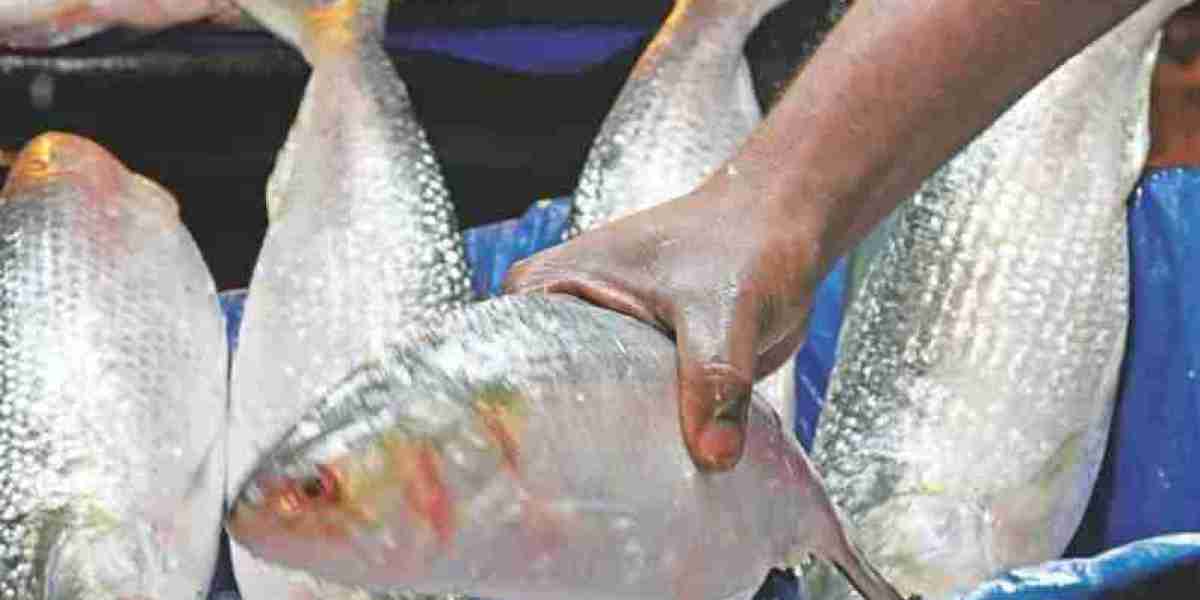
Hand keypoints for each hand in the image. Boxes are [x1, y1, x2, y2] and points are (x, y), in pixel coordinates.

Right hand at [502, 178, 821, 471]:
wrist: (787, 229)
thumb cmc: (745, 243)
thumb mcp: (723, 307)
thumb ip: (714, 376)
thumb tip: (713, 453)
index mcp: (552, 287)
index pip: (508, 365)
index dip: (524, 420)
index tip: (543, 469)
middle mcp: (563, 315)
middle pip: (544, 401)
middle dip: (567, 448)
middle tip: (590, 493)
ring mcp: (600, 342)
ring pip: (589, 413)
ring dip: (611, 449)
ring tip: (625, 489)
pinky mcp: (636, 366)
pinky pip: (627, 415)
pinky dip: (644, 443)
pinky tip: (658, 474)